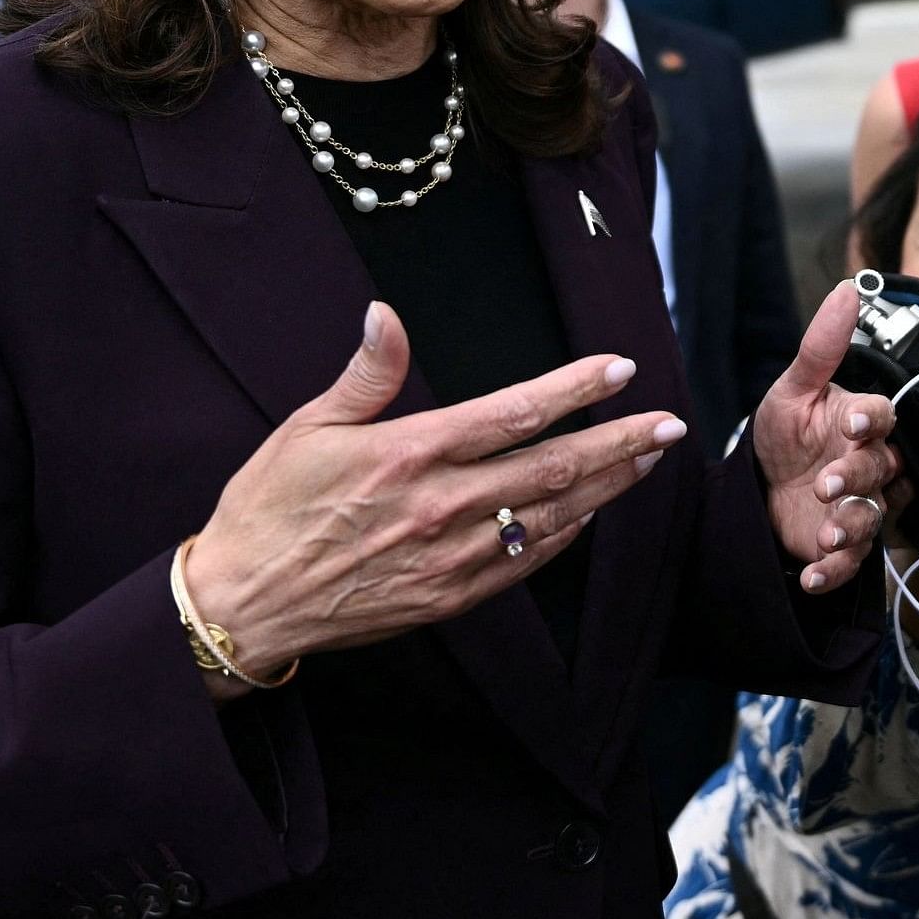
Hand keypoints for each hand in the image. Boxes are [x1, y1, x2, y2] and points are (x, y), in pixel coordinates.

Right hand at [184, 305, 686, 681]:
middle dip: (620, 441)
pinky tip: (591, 514)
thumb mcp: (307, 428)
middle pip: (554, 466)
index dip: (575, 388)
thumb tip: (385, 314)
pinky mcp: (450, 597)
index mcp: (411, 453)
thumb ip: (366, 374)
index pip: (514, 412)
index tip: (619, 368)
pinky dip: (566, 535)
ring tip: (648, 460)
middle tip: (670, 423)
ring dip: (608, 487)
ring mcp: (452, 557)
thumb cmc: (269, 509)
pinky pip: (525, 562)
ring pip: (552, 517)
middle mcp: (442, 505)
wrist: (247, 604)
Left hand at [749, 280, 901, 590]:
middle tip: (826, 483)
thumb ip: (820, 347)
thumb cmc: (786, 433)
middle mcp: (868, 464)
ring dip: (850, 526)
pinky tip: (812, 573)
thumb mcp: (793, 388)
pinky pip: (850, 562)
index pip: (882, 416)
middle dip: (855, 477)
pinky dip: (833, 570)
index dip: (873, 420)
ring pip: (872, 517)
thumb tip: (847, 289)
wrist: (763, 484)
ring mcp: (858, 506)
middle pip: (880, 469)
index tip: (855, 423)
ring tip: (823, 531)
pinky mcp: (842, 545)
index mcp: (858, 422)